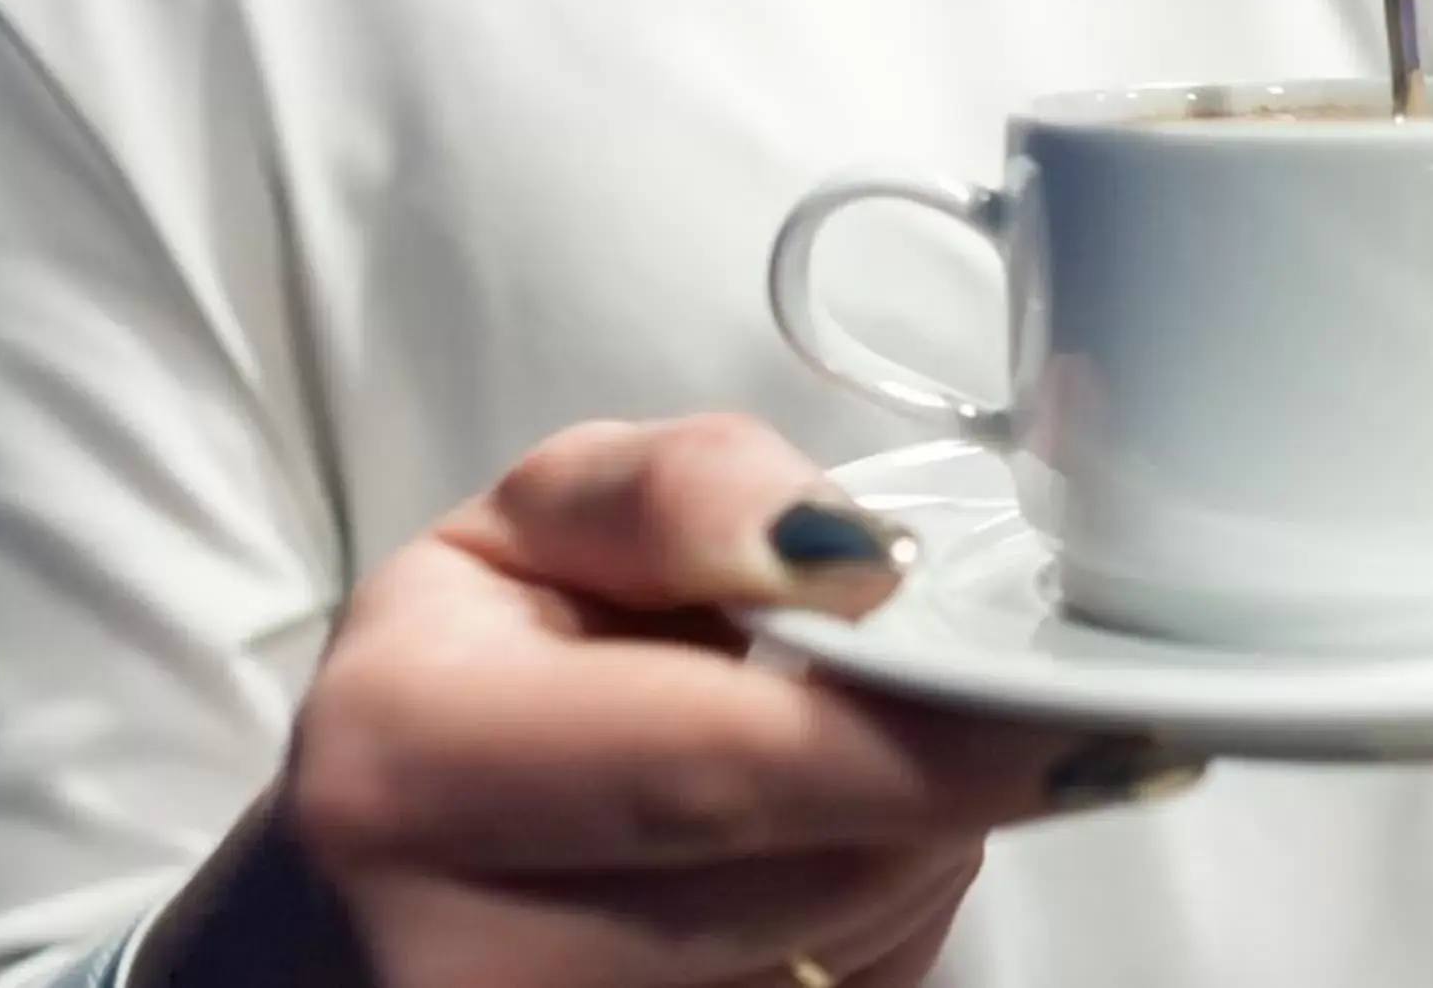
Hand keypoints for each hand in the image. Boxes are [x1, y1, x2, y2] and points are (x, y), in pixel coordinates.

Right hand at [130, 416, 1200, 987]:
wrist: (343, 923)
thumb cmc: (447, 698)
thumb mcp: (521, 530)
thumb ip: (681, 493)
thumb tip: (847, 556)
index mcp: (417, 773)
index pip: (732, 763)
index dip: (931, 737)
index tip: (1088, 713)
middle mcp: (475, 956)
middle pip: (833, 860)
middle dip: (952, 766)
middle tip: (1027, 698)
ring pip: (867, 931)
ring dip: (919, 833)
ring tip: (837, 758)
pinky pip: (858, 984)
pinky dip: (882, 908)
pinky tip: (816, 856)